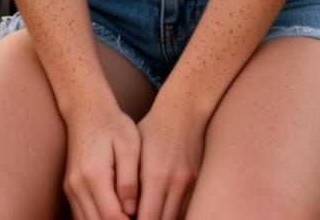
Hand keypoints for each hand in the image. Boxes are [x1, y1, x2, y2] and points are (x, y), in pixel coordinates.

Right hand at [63, 101, 140, 219]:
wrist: (87, 109)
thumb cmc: (113, 125)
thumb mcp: (129, 146)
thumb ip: (130, 179)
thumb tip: (132, 211)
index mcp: (94, 175)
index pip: (111, 216)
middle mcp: (78, 186)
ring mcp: (71, 189)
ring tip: (130, 219)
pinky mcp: (71, 189)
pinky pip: (82, 216)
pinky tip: (116, 217)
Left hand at [136, 100, 205, 219]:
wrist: (183, 111)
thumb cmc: (152, 130)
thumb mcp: (134, 152)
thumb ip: (129, 184)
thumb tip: (123, 212)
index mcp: (155, 174)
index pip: (146, 219)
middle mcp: (174, 181)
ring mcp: (188, 183)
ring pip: (176, 219)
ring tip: (147, 215)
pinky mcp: (196, 182)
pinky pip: (185, 209)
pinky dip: (174, 215)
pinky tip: (161, 212)